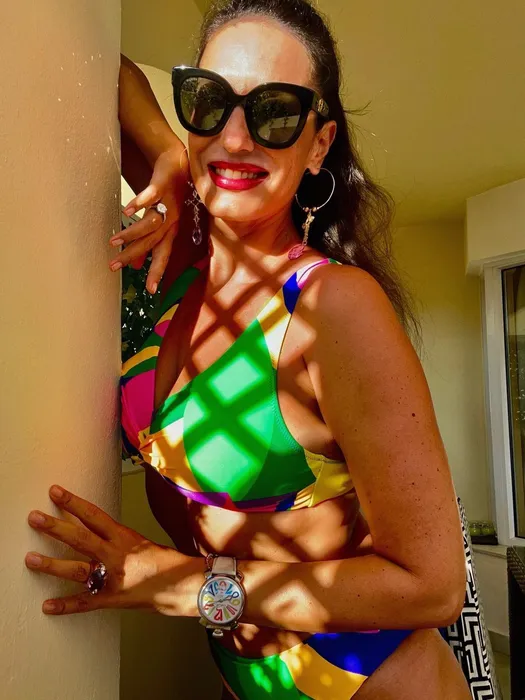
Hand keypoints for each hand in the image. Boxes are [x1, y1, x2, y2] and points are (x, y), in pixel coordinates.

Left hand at [25, 485, 192, 615]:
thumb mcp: (144, 542)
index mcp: (125, 537)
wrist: (184, 585)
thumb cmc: (168, 562)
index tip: (55, 492)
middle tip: (34, 518)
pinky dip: (66, 605)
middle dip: (55, 528)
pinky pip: (86, 602)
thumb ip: (120, 540)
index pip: (94, 515)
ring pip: (77, 569)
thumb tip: (100, 534)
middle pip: (80, 538)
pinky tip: (48, 606)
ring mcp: (113, 577)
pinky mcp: (113, 598)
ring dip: (51, 565)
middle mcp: (116, 555)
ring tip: (30, 559)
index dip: (73, 503)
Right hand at [109, 146, 188, 294]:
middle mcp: (172, 221)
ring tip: (113, 241)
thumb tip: (138, 267)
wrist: (178, 164)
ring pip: (150, 223)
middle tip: (114, 266)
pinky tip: (126, 211)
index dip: (157, 272)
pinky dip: (139, 204)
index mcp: (171, 232)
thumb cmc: (168, 197)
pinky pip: (151, 196)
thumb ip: (149, 245)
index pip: (164, 256)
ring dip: (131, 233)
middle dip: (133, 255)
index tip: (150, 290)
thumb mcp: (160, 223)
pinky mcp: (162, 186)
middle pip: (152, 243)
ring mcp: (168, 203)